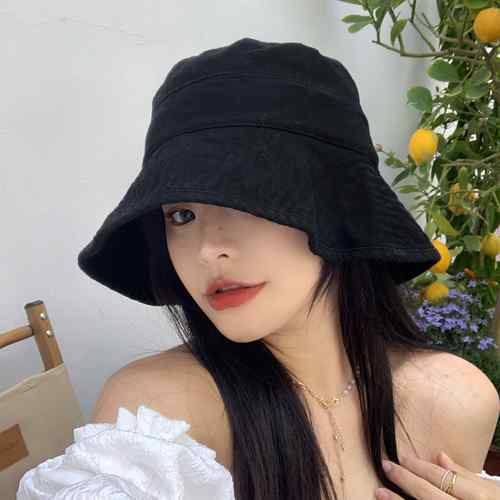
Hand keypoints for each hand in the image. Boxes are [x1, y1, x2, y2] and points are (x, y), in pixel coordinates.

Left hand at [375, 450, 499, 498]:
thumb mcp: (494, 490)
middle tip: (386, 466)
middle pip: (429, 495)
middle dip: (405, 480)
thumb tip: (439, 456)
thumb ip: (467, 476)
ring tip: (379, 492)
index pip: (442, 478)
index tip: (400, 456)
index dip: (419, 466)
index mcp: (481, 499)